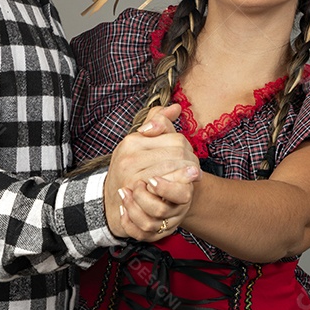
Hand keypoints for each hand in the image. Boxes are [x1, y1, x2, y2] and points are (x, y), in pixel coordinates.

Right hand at [104, 104, 199, 238]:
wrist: (114, 201)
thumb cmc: (131, 169)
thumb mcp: (140, 144)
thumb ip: (158, 122)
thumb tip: (176, 107)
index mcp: (133, 141)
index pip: (175, 138)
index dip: (188, 148)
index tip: (191, 157)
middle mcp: (130, 156)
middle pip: (177, 153)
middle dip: (190, 162)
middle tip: (195, 171)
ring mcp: (132, 175)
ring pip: (174, 169)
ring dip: (187, 175)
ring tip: (192, 178)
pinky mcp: (137, 195)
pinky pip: (167, 187)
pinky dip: (178, 187)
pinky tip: (183, 188)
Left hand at [118, 164, 199, 241]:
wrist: (168, 194)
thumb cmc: (171, 177)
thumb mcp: (176, 169)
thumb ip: (178, 167)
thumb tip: (192, 171)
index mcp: (185, 195)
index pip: (181, 195)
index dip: (164, 188)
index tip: (152, 179)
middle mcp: (177, 213)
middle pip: (160, 210)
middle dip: (142, 196)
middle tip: (137, 183)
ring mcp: (165, 225)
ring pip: (148, 225)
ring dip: (132, 207)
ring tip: (124, 192)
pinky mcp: (153, 234)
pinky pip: (139, 234)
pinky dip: (128, 222)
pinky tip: (123, 207)